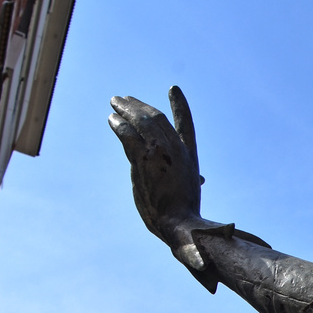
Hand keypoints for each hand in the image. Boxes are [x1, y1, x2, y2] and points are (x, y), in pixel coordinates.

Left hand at [109, 87, 207, 264]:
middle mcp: (176, 150)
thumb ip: (191, 179)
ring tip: (114, 102)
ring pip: (141, 122)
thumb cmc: (185, 213)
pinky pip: (128, 134)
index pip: (185, 125)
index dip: (180, 106)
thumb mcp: (191, 191)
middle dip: (140, 105)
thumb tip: (201, 180)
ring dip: (126, 109)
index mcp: (190, 158)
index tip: (173, 89)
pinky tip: (112, 119)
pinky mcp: (143, 159)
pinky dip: (119, 124)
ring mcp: (160, 153)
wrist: (179, 222)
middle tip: (125, 98)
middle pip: (157, 118)